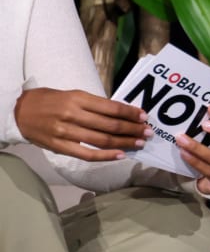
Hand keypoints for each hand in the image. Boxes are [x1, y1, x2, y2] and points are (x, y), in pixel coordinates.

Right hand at [14, 87, 149, 160]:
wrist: (20, 112)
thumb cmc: (51, 101)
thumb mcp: (74, 95)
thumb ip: (95, 105)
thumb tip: (122, 113)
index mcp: (79, 98)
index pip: (112, 107)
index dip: (131, 113)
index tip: (144, 117)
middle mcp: (74, 114)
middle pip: (110, 125)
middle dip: (132, 129)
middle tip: (148, 132)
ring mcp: (66, 132)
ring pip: (102, 140)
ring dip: (124, 143)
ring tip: (139, 143)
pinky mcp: (60, 146)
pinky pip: (87, 154)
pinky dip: (106, 156)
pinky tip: (120, 155)